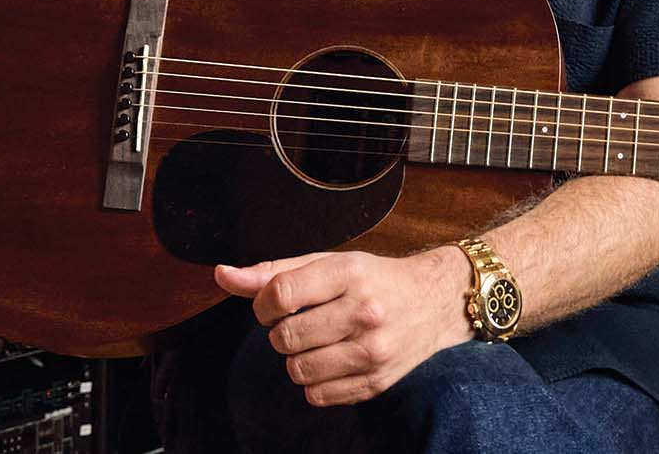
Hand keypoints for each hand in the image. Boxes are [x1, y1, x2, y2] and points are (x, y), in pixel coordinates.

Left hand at [216, 246, 473, 406]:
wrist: (436, 302)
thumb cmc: (375, 279)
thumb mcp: (328, 263)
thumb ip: (273, 271)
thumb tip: (222, 275)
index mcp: (349, 273)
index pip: (280, 294)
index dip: (264, 305)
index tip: (274, 305)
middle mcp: (365, 312)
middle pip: (285, 337)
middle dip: (281, 332)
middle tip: (302, 322)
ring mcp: (373, 351)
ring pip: (297, 370)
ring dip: (297, 358)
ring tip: (317, 342)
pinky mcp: (376, 382)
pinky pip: (317, 395)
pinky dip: (315, 382)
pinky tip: (332, 361)